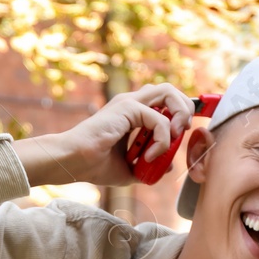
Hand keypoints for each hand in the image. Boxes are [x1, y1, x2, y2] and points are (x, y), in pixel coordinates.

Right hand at [14, 83, 200, 187]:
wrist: (74, 162)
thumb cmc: (94, 165)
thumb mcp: (130, 169)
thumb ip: (149, 165)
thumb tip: (168, 167)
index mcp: (132, 112)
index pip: (165, 101)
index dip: (179, 113)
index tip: (182, 135)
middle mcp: (132, 102)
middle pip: (171, 90)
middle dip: (185, 110)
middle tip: (181, 134)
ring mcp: (129, 102)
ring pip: (169, 92)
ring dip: (178, 116)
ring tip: (172, 140)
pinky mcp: (127, 108)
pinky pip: (159, 120)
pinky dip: (162, 140)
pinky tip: (149, 157)